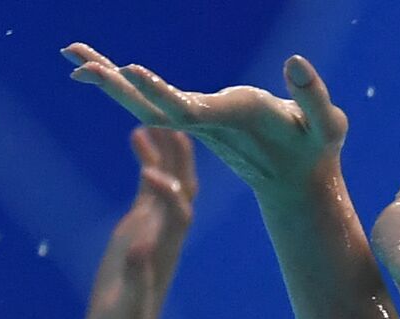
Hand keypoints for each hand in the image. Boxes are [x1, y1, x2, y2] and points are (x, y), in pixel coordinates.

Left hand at [62, 44, 345, 201]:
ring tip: (72, 54)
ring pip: (144, 103)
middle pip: (150, 106)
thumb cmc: (316, 150)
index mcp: (230, 121)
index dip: (158, 90)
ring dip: (108, 77)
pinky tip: (105, 69)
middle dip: (113, 82)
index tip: (129, 69)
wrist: (300, 183)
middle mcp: (205, 124)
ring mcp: (197, 123)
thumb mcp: (327, 125)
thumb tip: (295, 61)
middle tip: (74, 59)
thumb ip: (313, 96)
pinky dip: (126, 83)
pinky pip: (152, 100)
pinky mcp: (195, 118)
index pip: (187, 108)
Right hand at [82, 127, 197, 318]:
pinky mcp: (139, 229)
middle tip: (171, 119)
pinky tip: (138, 140)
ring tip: (156, 115)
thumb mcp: (127, 305)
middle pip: (182, 188)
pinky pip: (149, 190)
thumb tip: (138, 251)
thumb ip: (134, 276)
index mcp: (164, 250)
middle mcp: (166, 234)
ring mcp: (155, 229)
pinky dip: (147, 164)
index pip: (177, 212)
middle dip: (178, 157)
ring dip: (165, 151)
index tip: (150, 171)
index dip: (168, 190)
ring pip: (168, 182)